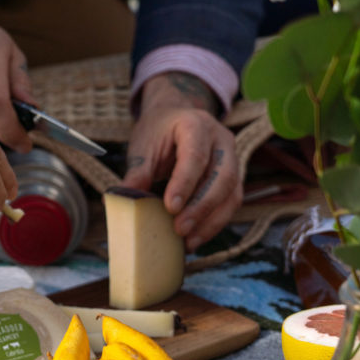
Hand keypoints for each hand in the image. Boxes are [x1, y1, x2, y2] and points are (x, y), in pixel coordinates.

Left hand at [122, 73, 240, 251]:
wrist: (174, 117)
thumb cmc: (157, 131)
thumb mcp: (143, 147)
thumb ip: (138, 172)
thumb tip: (125, 200)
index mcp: (196, 125)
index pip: (195, 156)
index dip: (184, 184)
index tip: (170, 207)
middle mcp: (221, 140)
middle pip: (223, 177)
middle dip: (202, 207)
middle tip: (180, 229)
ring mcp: (232, 158)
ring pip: (232, 193)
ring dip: (212, 221)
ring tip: (189, 241)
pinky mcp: (234, 177)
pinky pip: (231, 202)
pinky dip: (215, 223)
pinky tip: (196, 238)